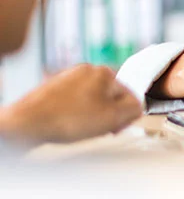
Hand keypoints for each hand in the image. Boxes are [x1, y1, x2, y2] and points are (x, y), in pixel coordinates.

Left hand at [0, 64, 141, 144]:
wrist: (29, 123)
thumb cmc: (68, 119)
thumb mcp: (114, 117)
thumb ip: (135, 109)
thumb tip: (138, 106)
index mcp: (104, 72)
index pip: (130, 94)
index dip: (127, 115)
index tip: (117, 127)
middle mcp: (86, 70)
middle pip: (111, 96)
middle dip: (109, 114)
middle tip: (101, 128)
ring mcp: (68, 78)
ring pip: (93, 100)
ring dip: (93, 115)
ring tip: (83, 127)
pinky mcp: (54, 89)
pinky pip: (76, 102)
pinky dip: (77, 114)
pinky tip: (70, 124)